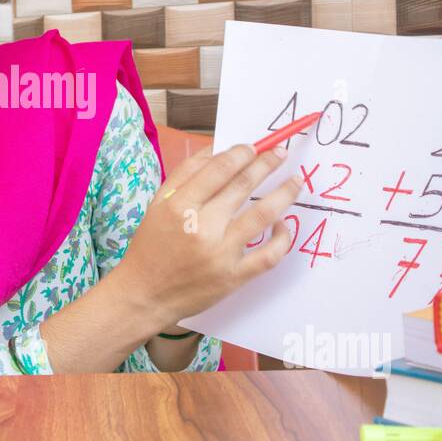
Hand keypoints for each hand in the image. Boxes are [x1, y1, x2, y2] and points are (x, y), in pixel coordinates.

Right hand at [111, 142, 301, 330]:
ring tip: (296, 181)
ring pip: (263, 215)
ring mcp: (221, 253)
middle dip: (267, 163)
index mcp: (180, 206)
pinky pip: (268, 255)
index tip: (255, 146)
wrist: (145, 294)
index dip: (242, 153)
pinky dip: (282, 238)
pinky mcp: (234, 277)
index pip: (219, 169)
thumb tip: (217, 148)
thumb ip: (186, 173)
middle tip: (282, 152)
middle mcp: (201, 227)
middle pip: (243, 186)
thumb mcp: (159, 203)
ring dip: (284, 193)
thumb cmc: (152, 245)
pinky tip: (284, 225)